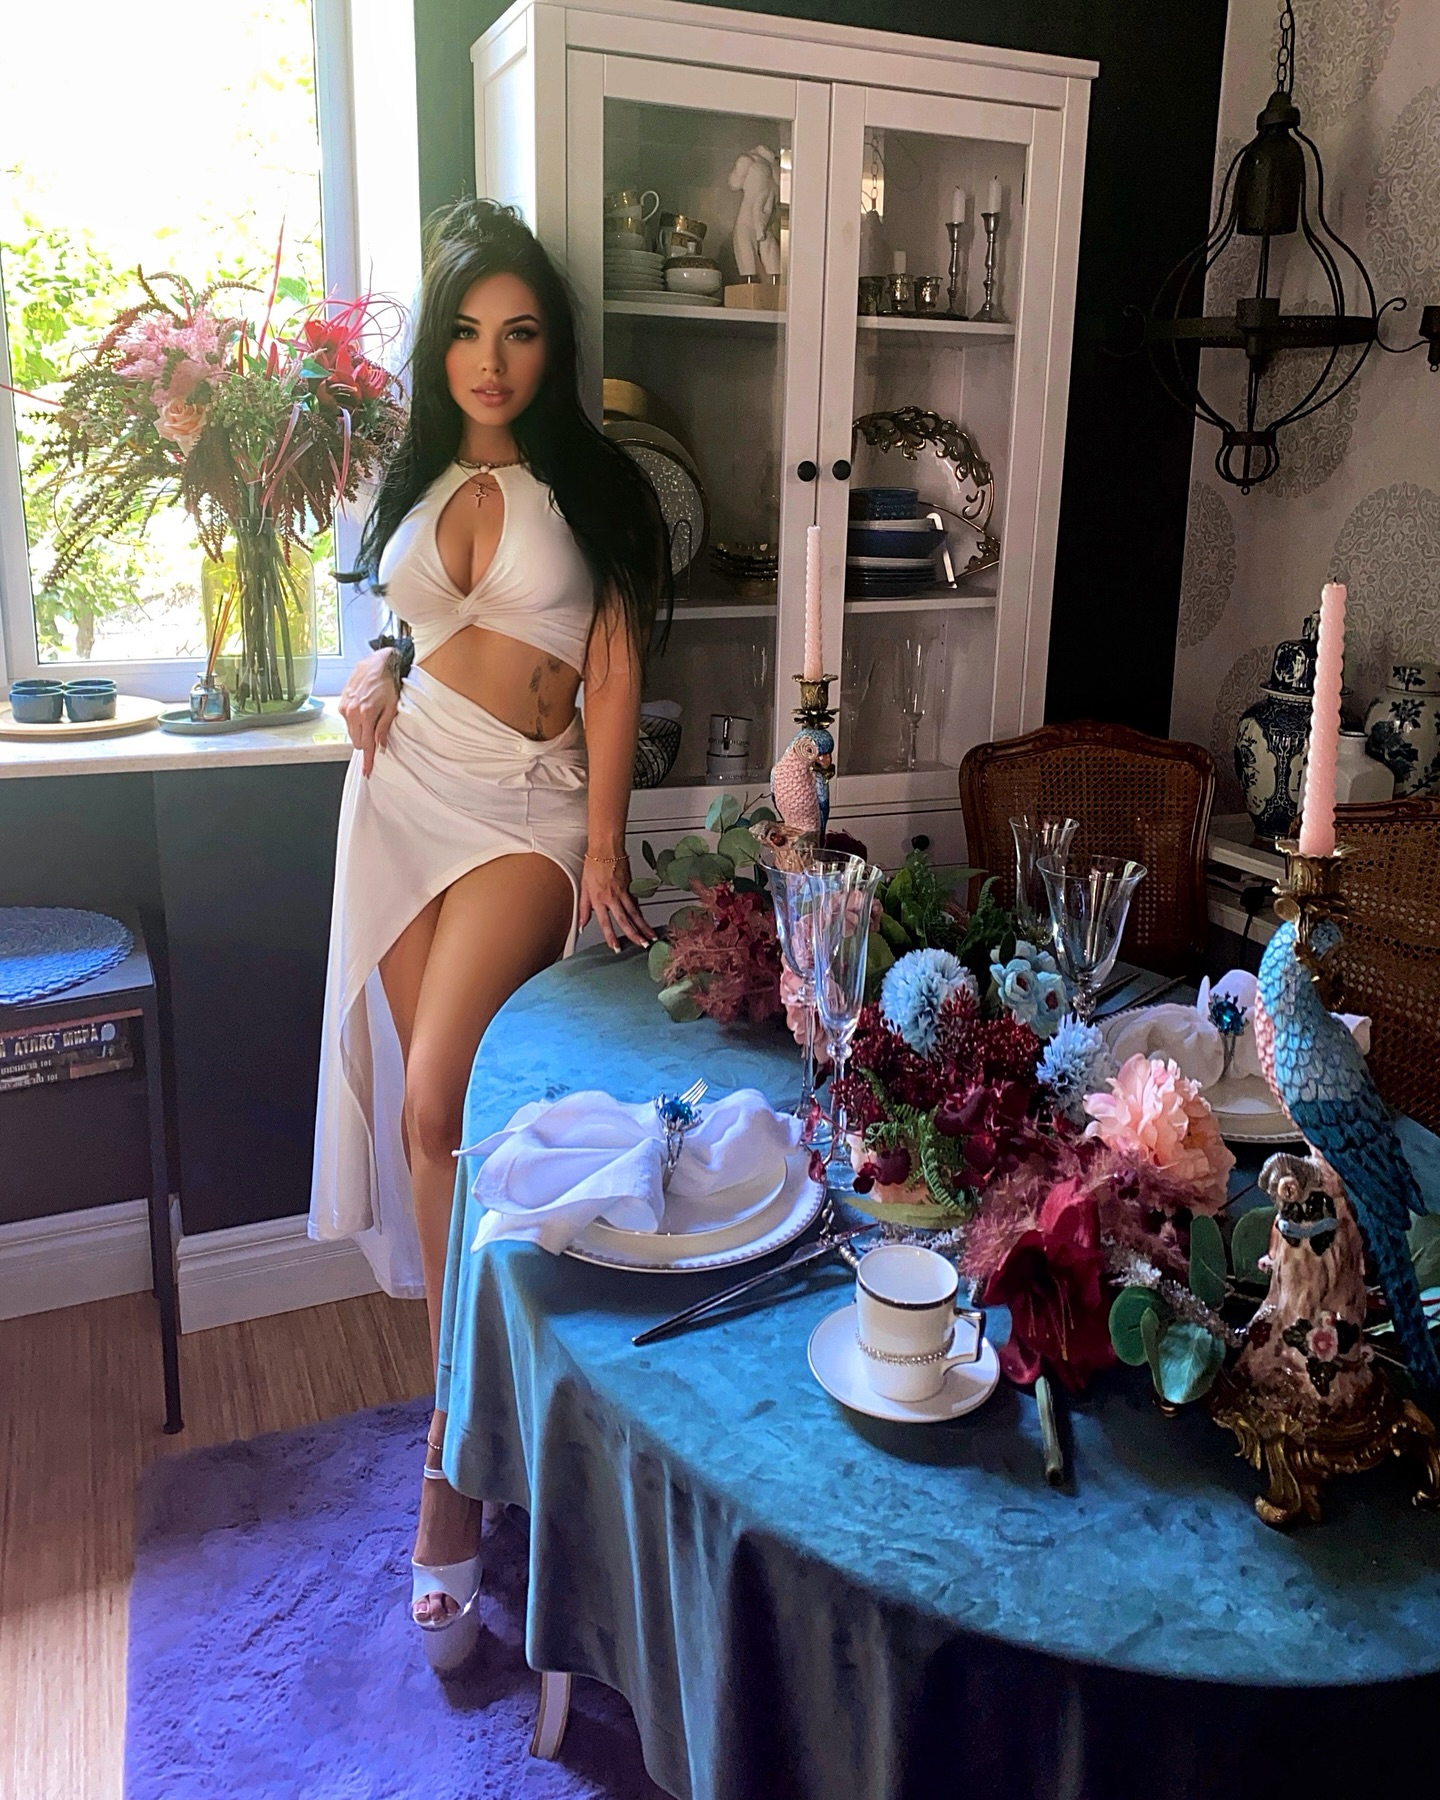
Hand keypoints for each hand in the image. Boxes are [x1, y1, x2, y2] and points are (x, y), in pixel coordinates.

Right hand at [338, 647, 401, 776]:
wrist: (375, 664)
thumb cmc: (387, 683)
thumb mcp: (392, 707)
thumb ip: (384, 727)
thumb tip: (380, 745)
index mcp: (366, 714)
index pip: (366, 744)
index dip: (368, 760)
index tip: (367, 772)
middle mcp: (352, 712)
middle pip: (357, 742)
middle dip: (367, 742)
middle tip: (377, 733)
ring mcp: (345, 708)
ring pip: (352, 733)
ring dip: (361, 732)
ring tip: (371, 717)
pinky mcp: (342, 703)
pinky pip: (348, 722)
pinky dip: (356, 722)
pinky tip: (364, 711)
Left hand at [578, 851, 653, 951]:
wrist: (606, 848)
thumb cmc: (593, 865)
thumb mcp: (583, 887)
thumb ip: (583, 908)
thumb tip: (580, 925)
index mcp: (598, 899)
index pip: (605, 922)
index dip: (611, 936)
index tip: (616, 947)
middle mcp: (612, 897)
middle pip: (625, 920)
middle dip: (634, 935)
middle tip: (642, 945)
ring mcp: (623, 892)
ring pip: (635, 913)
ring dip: (644, 926)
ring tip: (651, 936)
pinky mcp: (631, 886)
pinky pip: (636, 902)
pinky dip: (640, 913)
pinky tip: (644, 921)